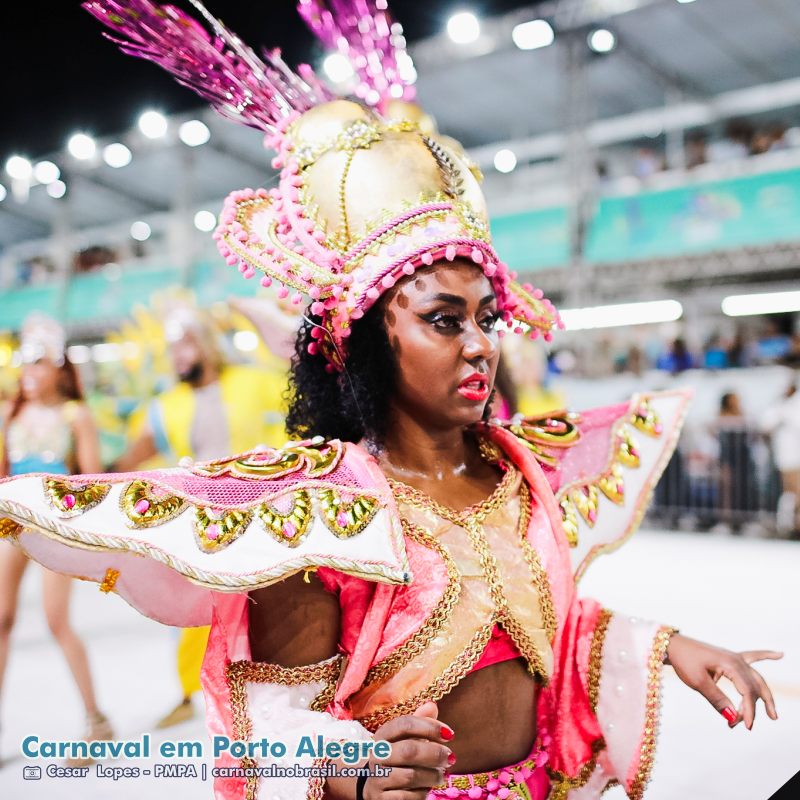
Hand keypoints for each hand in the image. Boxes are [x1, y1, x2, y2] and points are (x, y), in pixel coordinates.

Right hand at [364, 701, 454, 799]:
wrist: (373, 786)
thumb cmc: (396, 758)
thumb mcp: (404, 739)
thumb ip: (419, 722)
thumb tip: (432, 705)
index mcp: (382, 735)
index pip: (405, 724)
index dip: (430, 726)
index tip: (450, 734)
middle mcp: (376, 755)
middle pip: (409, 750)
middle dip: (435, 753)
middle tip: (450, 757)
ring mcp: (376, 778)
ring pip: (410, 776)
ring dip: (432, 776)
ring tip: (442, 775)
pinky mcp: (381, 799)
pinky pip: (407, 797)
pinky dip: (422, 793)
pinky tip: (427, 789)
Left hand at [666, 633, 781, 729]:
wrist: (673, 645)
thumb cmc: (684, 661)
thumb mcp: (698, 682)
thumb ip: (717, 699)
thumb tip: (733, 717)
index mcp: (731, 664)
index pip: (747, 692)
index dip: (749, 711)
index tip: (744, 726)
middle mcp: (737, 660)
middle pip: (753, 688)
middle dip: (752, 708)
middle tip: (748, 726)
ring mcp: (734, 657)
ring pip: (756, 678)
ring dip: (762, 696)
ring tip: (773, 715)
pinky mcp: (730, 657)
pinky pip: (753, 656)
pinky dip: (766, 655)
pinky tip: (780, 654)